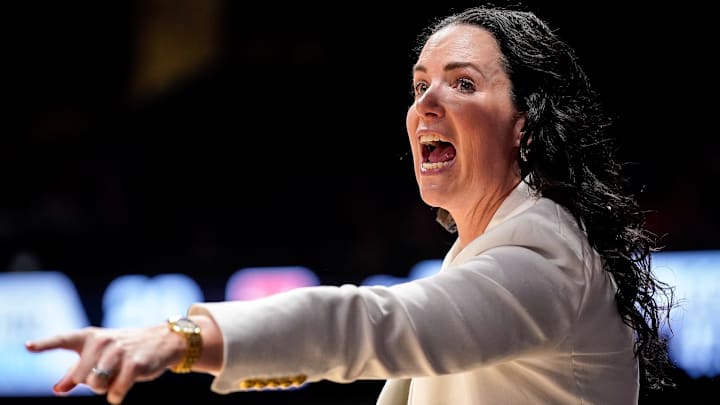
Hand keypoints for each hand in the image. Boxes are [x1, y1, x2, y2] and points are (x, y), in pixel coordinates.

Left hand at [25, 324, 183, 403]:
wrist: (162, 341)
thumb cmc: (127, 349)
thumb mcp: (100, 355)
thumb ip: (77, 371)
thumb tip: (57, 389)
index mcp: (91, 337)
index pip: (64, 339)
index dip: (45, 344)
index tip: (28, 347)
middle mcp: (103, 341)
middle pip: (81, 378)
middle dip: (92, 383)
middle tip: (108, 373)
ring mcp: (119, 352)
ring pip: (96, 385)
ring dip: (105, 389)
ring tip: (117, 378)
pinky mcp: (135, 364)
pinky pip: (115, 393)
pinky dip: (117, 396)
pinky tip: (124, 387)